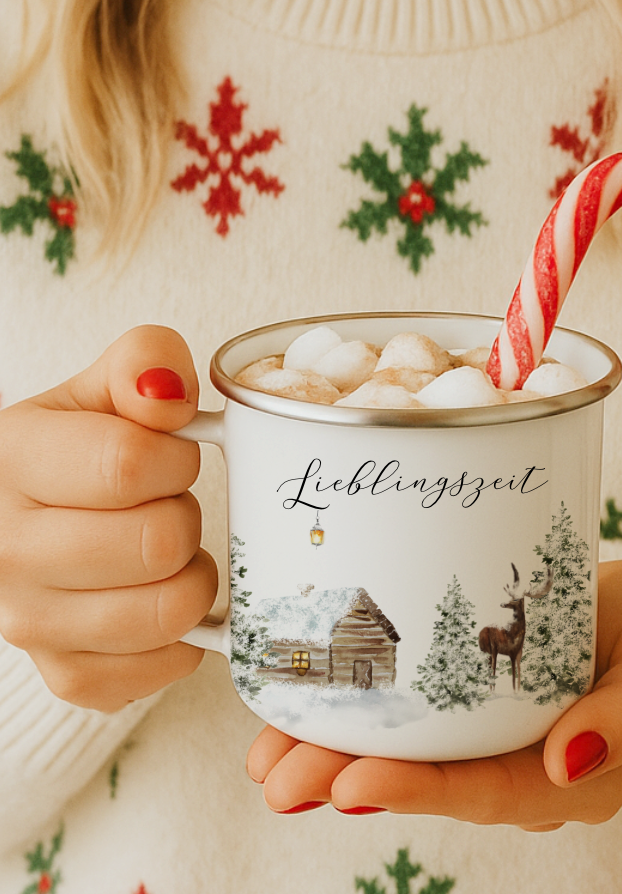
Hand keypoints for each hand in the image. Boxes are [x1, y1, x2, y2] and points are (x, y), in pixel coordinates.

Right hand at [0, 325, 217, 711]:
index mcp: (13, 462)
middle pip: (158, 542)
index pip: (128, 465)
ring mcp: (30, 622)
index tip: (173, 455)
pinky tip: (159, 595)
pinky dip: (184, 634)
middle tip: (165, 505)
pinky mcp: (66, 671)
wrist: (33, 516)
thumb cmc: (79, 449)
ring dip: (191, 575)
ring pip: (169, 610)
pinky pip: (162, 665)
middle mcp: (7, 550)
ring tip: (165, 551)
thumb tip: (170, 390)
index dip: (176, 458)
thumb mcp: (103, 389)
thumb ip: (143, 362)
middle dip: (185, 516)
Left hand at [246, 558, 621, 828]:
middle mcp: (524, 767)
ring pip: (412, 755)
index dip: (420, 791)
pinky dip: (360, 717)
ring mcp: (496, 734)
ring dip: (337, 756)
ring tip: (269, 758)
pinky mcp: (475, 698)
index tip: (353, 782)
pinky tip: (305, 714)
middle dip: (352, 779)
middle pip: (433, 782)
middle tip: (281, 777)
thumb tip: (568, 764)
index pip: (488, 791)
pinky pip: (416, 717)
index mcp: (573, 775)